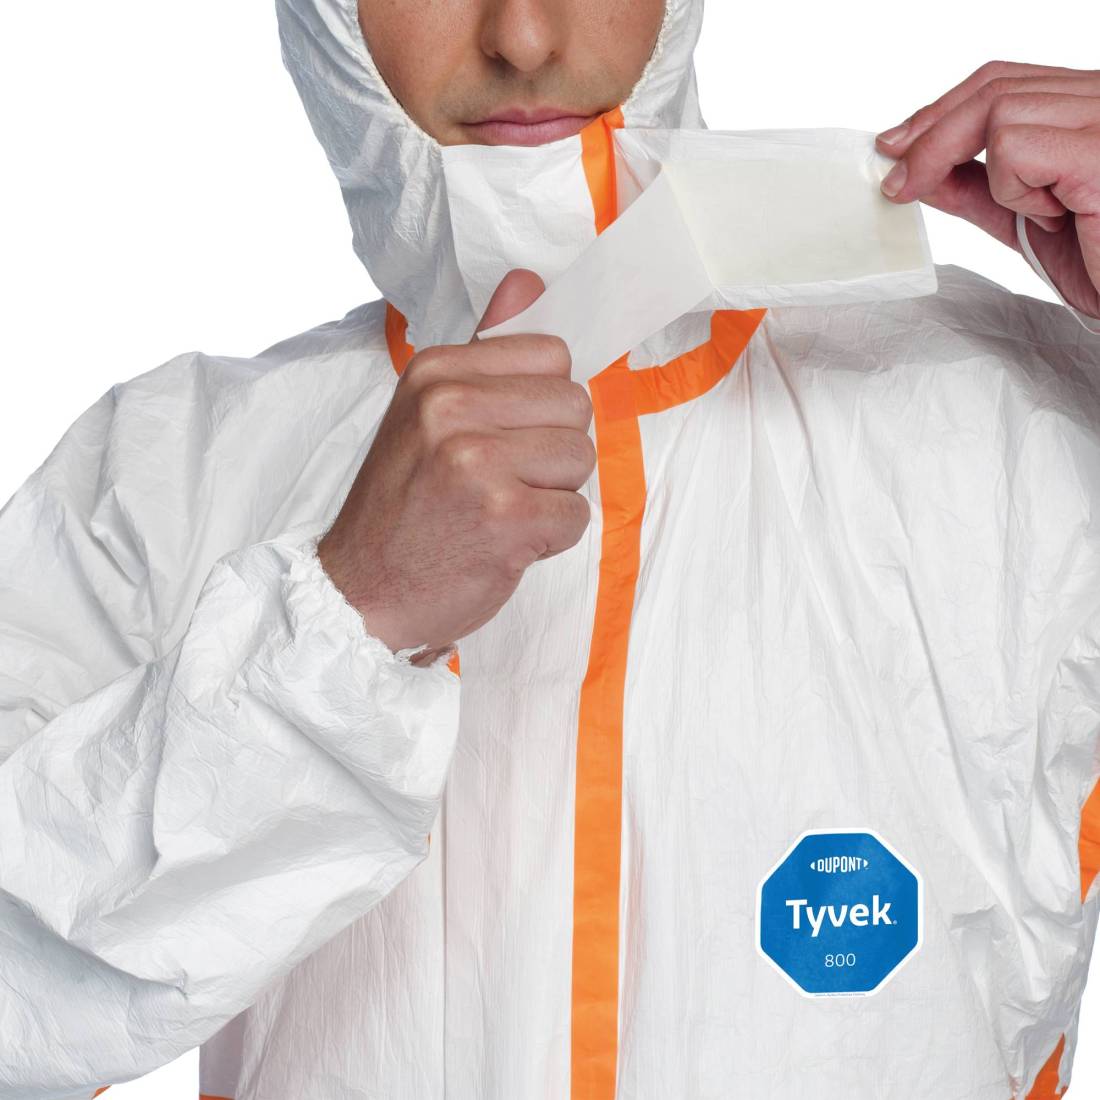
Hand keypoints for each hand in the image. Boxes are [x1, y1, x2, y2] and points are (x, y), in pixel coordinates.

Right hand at [317, 270, 594, 662]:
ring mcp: (477, 463)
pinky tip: (503, 543)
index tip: (501, 436)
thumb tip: (528, 281)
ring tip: (499, 511)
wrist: (361, 592)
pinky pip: (576, 514)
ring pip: (582, 458)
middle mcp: (451, 407)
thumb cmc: (402, 507)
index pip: (553, 355)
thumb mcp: (426, 413)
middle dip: (552, 451)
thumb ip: (485, 348)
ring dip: (552, 494)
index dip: (540, 404)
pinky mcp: (504, 519)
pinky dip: (550, 538)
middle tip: (499, 482)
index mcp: (436, 371)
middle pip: (576, 406)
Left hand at [875, 60, 1099, 318]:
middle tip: (898, 184)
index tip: (896, 148)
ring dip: (992, 176)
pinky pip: (1016, 148)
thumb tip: (917, 173)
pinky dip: (1015, 189)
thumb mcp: (1024, 220)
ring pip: (999, 113)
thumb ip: (977, 190)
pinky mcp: (1098, 150)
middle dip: (931, 139)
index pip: (1002, 82)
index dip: (942, 111)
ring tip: (1035, 213)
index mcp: (1085, 107)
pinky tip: (1053, 216)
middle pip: (993, 89)